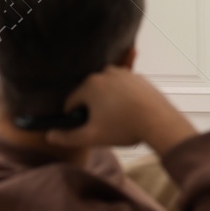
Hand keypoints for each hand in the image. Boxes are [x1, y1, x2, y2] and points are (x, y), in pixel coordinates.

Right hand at [45, 66, 195, 154]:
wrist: (159, 121)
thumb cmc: (124, 128)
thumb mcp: (92, 137)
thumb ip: (68, 137)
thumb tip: (50, 136)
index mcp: (90, 85)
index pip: (72, 102)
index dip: (76, 118)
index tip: (86, 128)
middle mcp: (105, 73)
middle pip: (89, 94)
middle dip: (92, 109)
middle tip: (104, 125)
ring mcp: (124, 73)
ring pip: (107, 91)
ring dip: (108, 103)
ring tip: (119, 119)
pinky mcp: (139, 78)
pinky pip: (123, 89)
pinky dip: (123, 98)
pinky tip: (129, 111)